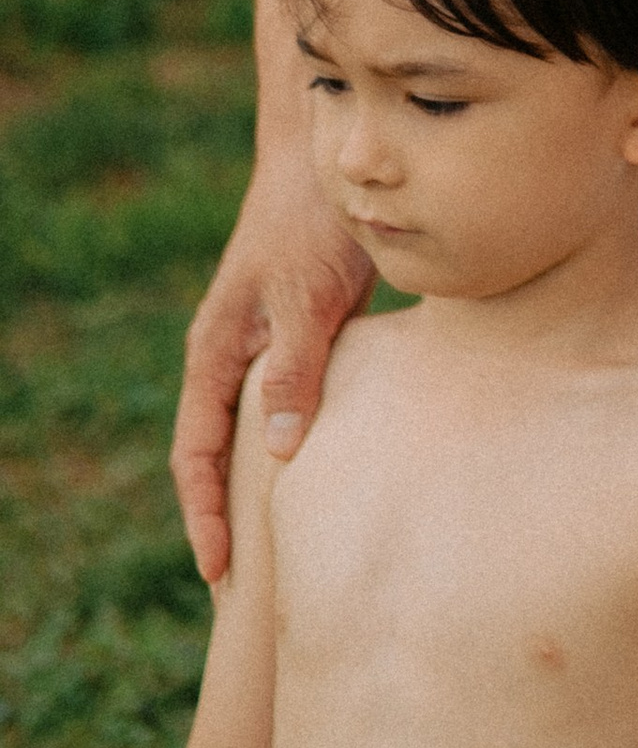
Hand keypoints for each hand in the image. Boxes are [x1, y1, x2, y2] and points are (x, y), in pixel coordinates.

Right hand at [174, 152, 373, 579]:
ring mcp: (267, 346)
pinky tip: (333, 470)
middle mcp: (233, 356)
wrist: (330, 159)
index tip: (219, 572)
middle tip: (244, 588)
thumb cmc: (314, 223)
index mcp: (216, 354)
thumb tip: (280, 455)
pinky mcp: (308, 332)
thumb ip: (295, 370)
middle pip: (217, 455)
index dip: (204, 516)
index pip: (194, 456)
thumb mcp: (307, 299)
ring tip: (288, 547)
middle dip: (225, 517)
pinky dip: (303, 443)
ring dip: (265, 485)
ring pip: (257, 432)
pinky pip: (295, 403)